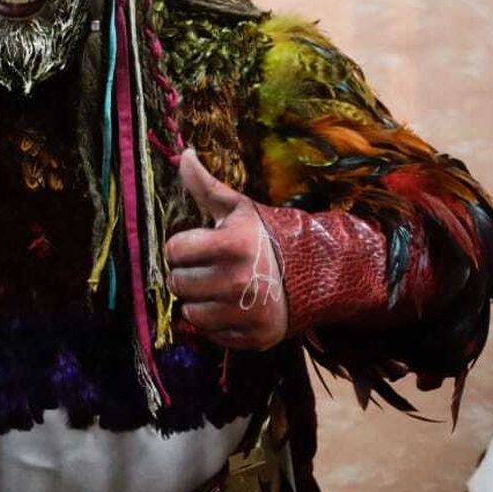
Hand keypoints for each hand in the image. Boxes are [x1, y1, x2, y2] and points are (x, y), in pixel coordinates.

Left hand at [164, 149, 288, 350]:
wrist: (317, 272)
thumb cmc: (268, 236)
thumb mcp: (239, 208)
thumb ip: (206, 185)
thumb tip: (183, 153)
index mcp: (234, 244)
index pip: (174, 251)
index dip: (181, 247)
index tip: (197, 245)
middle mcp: (241, 281)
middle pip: (178, 283)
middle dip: (188, 274)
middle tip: (209, 268)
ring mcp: (249, 313)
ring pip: (190, 313)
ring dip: (198, 301)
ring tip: (218, 288)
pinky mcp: (256, 338)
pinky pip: (211, 335)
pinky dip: (216, 324)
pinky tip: (232, 308)